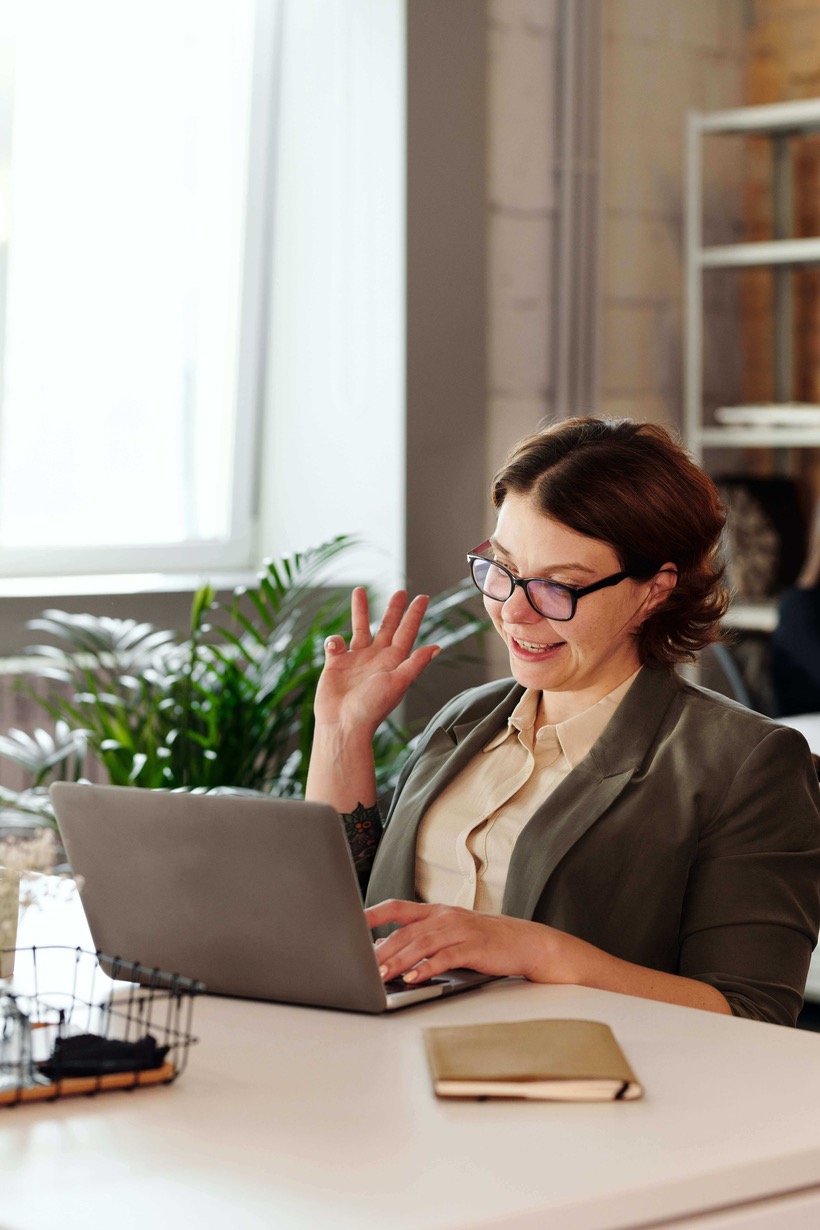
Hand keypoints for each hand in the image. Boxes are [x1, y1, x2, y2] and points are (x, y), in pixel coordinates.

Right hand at [314, 588, 439, 734]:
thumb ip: (415, 663)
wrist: (343, 724)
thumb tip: (437, 647)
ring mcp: (356, 660)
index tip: (423, 597)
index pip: (407, 632)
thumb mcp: (397, 683)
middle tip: (400, 591)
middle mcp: (376, 658)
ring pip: (360, 629)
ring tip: (359, 590)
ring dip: (360, 611)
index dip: (415, 615)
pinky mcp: (336, 664)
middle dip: (393, 609)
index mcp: (393, 661)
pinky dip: (334, 640)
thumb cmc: (372, 708)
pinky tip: (335, 647)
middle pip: (387, 627)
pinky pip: (335, 644)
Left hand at [365, 899, 558, 983]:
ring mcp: (460, 930)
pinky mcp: (474, 947)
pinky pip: (446, 957)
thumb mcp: (451, 933)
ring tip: (381, 975)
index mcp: (437, 911)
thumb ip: (421, 939)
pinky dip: (428, 968)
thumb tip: (386, 948)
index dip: (374, 912)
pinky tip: (414, 978)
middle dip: (382, 949)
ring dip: (399, 960)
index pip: (398, 907)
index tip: (351, 921)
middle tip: (361, 965)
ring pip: (422, 944)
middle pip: (406, 931)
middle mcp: (446, 916)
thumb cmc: (486, 940)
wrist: (526, 942)